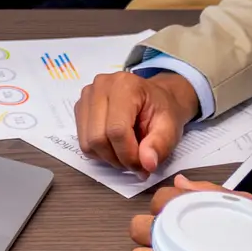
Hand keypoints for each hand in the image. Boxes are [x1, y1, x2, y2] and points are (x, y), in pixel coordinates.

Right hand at [74, 69, 198, 171]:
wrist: (155, 99)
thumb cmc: (163, 110)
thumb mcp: (171, 128)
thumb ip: (160, 145)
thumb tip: (147, 164)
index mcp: (125, 85)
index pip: (117, 130)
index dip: (129, 155)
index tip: (143, 165)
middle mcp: (101, 86)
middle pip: (98, 138)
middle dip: (118, 158)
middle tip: (136, 162)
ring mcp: (87, 96)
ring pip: (88, 143)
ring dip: (108, 157)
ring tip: (126, 152)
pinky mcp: (80, 107)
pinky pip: (83, 141)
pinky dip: (99, 151)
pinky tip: (115, 145)